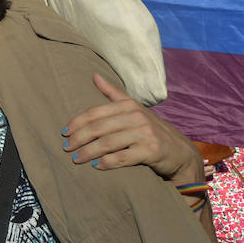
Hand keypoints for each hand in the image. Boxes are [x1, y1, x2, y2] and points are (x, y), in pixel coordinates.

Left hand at [63, 74, 201, 181]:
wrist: (179, 151)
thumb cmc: (150, 129)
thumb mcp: (134, 109)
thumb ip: (113, 93)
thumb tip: (94, 75)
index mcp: (129, 105)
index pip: (95, 112)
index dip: (77, 122)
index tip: (64, 132)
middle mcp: (137, 116)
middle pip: (98, 128)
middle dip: (79, 139)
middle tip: (66, 148)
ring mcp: (145, 133)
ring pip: (107, 143)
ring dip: (88, 153)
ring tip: (76, 159)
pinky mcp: (151, 151)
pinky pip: (122, 158)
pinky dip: (106, 163)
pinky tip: (96, 167)